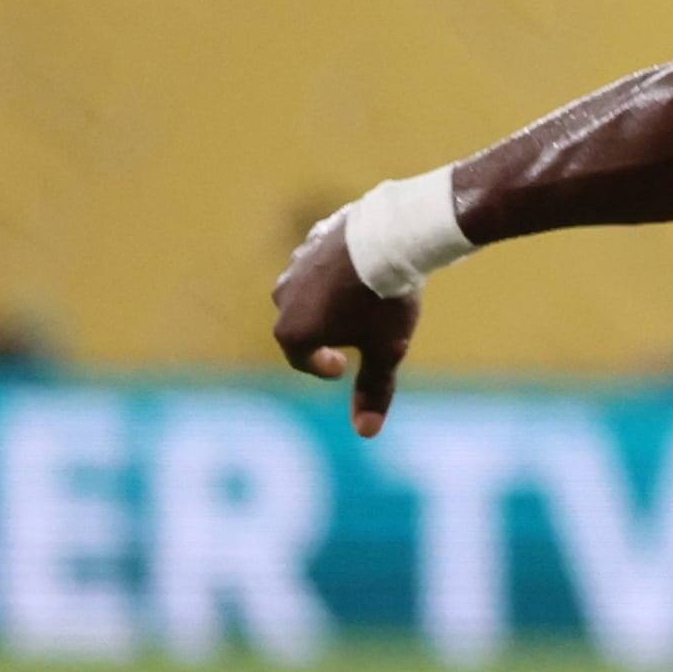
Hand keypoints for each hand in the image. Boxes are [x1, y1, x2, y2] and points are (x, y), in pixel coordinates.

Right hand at [272, 215, 419, 434]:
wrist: (389, 238)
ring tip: (360, 305)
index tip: (346, 365)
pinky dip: (334, 276)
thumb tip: (365, 433)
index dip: (323, 367)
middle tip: (354, 336)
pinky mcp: (310, 242)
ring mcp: (294, 266)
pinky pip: (318, 267)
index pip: (300, 359)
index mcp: (292, 331)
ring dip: (327, 304)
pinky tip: (362, 275)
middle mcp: (283, 297)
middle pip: (299, 326)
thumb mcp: (385, 351)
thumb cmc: (384, 302)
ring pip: (306, 293)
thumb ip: (373, 390)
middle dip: (323, 335)